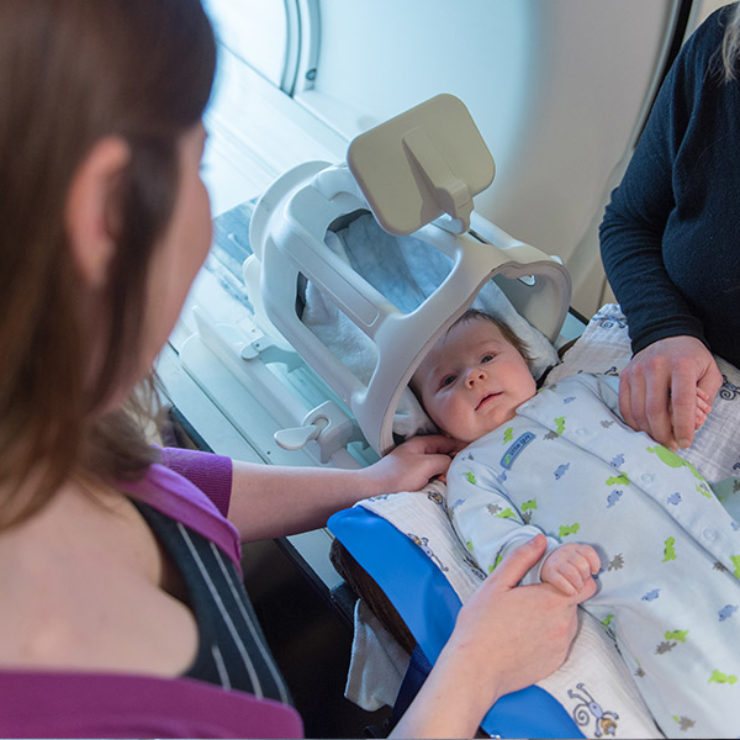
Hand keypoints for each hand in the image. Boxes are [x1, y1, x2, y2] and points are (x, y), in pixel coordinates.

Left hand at [362, 434, 462, 493]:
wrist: (374, 492)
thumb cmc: (397, 476)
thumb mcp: (425, 464)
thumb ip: (444, 460)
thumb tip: (455, 463)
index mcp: (421, 444)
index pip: (448, 440)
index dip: (462, 446)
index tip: (477, 454)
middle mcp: (419, 453)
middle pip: (445, 455)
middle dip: (456, 462)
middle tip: (468, 471)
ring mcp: (416, 467)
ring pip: (440, 468)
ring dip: (448, 474)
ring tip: (457, 481)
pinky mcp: (414, 481)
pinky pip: (433, 479)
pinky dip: (440, 483)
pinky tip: (445, 489)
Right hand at [446, 535, 593, 707]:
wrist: (476, 669)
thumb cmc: (481, 624)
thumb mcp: (496, 583)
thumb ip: (522, 558)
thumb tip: (541, 540)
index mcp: (552, 601)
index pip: (587, 583)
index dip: (575, 575)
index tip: (554, 575)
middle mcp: (564, 625)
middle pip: (575, 601)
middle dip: (559, 593)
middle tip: (529, 595)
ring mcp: (561, 646)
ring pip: (568, 621)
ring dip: (553, 614)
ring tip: (523, 616)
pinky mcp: (555, 662)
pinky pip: (560, 640)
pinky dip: (548, 634)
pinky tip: (523, 634)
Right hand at [541, 543, 600, 595]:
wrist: (546, 565)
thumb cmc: (566, 565)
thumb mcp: (576, 557)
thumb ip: (587, 562)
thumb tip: (596, 574)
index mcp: (574, 548)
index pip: (588, 552)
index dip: (595, 563)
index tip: (594, 571)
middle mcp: (565, 552)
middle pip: (582, 565)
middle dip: (585, 576)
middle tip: (583, 580)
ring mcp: (556, 561)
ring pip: (573, 573)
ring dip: (578, 584)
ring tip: (577, 587)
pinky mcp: (549, 572)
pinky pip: (561, 581)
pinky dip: (569, 589)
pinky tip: (572, 591)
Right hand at [619, 336, 721, 449]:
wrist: (667, 336)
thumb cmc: (691, 357)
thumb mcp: (709, 373)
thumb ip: (706, 399)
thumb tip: (693, 424)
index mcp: (681, 364)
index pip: (680, 402)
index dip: (682, 426)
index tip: (686, 442)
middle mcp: (655, 366)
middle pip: (655, 410)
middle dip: (663, 434)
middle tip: (671, 445)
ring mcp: (636, 370)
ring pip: (638, 411)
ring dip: (648, 431)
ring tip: (660, 438)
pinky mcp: (624, 375)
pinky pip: (625, 406)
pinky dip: (634, 422)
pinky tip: (645, 428)